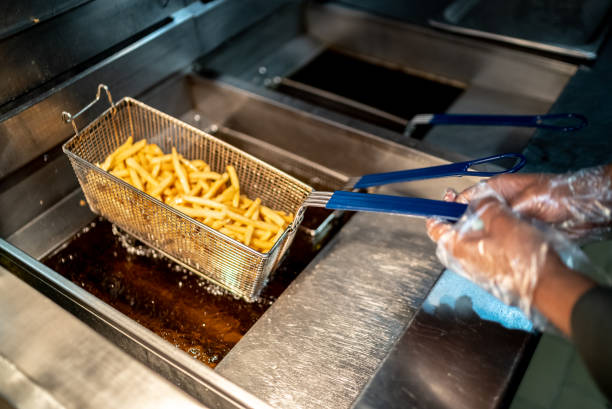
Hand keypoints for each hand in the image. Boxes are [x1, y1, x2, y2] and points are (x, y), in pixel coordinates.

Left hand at [427, 190, 562, 313]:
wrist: (544, 285)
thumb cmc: (521, 257)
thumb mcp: (502, 219)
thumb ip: (485, 204)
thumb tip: (479, 198)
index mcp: (456, 247)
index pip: (435, 227)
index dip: (439, 211)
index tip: (446, 202)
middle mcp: (461, 261)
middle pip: (453, 234)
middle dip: (463, 218)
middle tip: (476, 206)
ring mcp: (475, 269)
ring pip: (470, 242)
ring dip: (479, 228)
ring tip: (495, 217)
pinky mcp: (489, 274)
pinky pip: (483, 252)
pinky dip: (489, 240)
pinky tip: (505, 234)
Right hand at [456, 165, 611, 239]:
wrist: (586, 208)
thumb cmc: (559, 194)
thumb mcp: (526, 199)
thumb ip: (502, 209)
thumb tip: (480, 217)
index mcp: (500, 187)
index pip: (469, 196)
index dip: (454, 207)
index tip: (442, 218)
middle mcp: (503, 202)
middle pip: (475, 214)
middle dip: (464, 225)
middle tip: (452, 237)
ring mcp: (511, 216)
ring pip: (487, 228)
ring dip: (480, 237)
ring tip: (466, 247)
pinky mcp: (520, 230)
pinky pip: (501, 238)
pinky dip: (495, 244)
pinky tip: (488, 252)